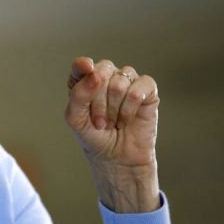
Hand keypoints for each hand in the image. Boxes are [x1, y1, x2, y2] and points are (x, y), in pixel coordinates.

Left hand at [65, 57, 160, 212]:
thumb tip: (94, 74)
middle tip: (100, 121)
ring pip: (120, 81)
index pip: (81, 65)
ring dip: (114, 108)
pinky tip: (127, 119)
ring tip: (113, 123)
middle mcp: (106, 76)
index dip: (83, 67)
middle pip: (101, 72)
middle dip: (98, 101)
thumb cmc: (94, 136)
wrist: (117, 158)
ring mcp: (127, 81)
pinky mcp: (147, 90)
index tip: (86, 69)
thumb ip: (78, 95)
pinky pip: (139, 87)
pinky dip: (131, 107)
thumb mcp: (76, 119)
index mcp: (84, 80)